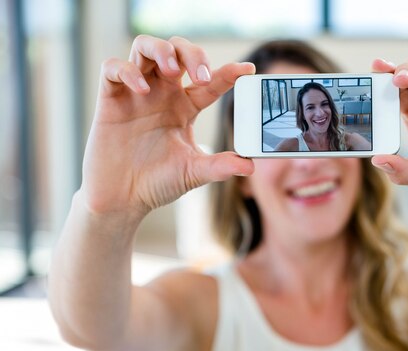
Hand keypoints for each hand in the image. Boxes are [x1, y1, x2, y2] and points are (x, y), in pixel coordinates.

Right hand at [82, 35, 254, 217]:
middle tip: (201, 75)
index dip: (229, 73)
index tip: (247, 70)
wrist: (122, 198)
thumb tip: (250, 165)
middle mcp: (163, 94)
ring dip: (161, 50)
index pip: (210, 81)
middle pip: (177, 51)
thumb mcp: (194, 172)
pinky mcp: (110, 99)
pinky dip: (127, 70)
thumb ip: (220, 166)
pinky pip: (112, 67)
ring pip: (145, 47)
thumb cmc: (157, 182)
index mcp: (186, 107)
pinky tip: (142, 89)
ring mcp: (136, 94)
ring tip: (172, 70)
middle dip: (192, 54)